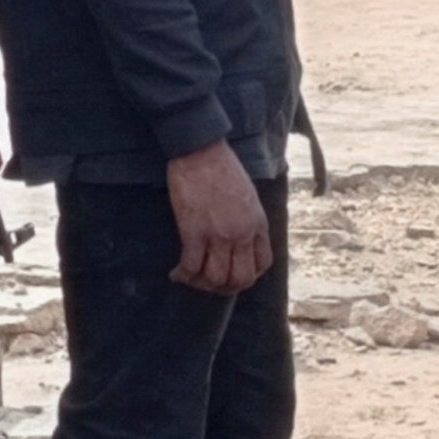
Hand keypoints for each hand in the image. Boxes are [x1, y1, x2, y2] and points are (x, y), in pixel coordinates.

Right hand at [162, 144, 273, 294]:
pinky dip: (183, 275)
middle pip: (240, 279)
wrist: (200, 151)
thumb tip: (241, 239)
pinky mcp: (194, 232)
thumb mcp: (248, 196)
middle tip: (209, 284)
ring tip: (190, 278)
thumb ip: (248, 219)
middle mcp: (242, 233)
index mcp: (257, 224)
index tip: (232, 275)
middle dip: (225, 288)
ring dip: (201, 284)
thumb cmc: (222, 167)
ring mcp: (219, 234)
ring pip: (215, 278)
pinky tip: (176, 273)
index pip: (262, 264)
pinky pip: (191, 267)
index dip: (247, 276)